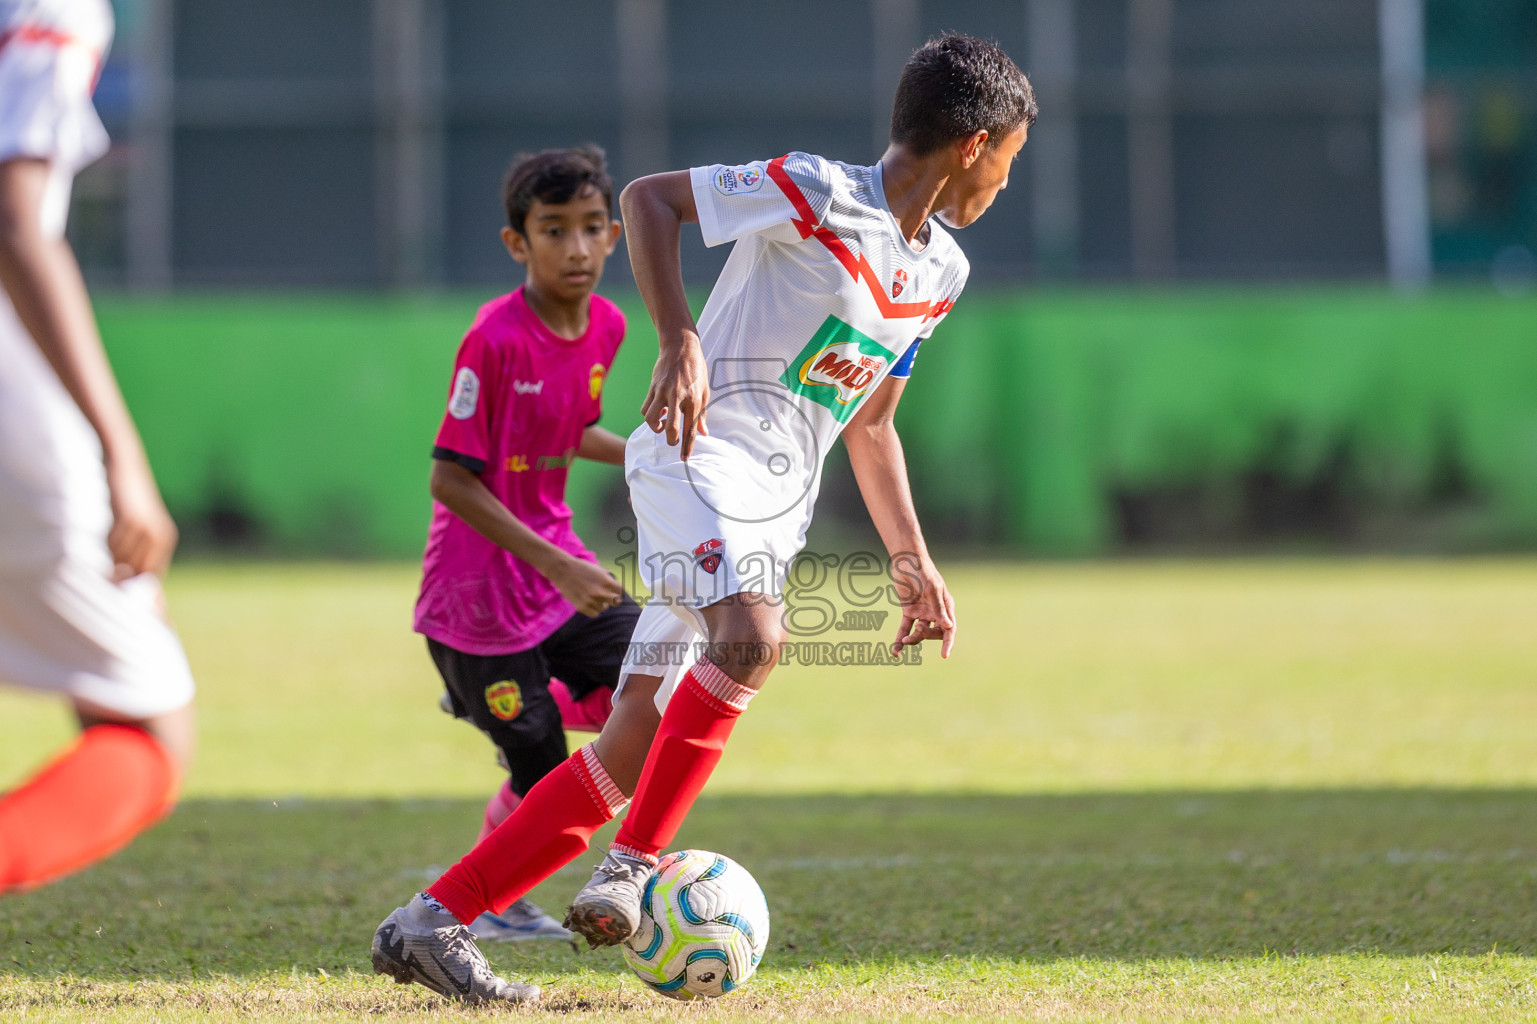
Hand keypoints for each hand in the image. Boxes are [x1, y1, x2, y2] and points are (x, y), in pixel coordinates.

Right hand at [105, 455, 177, 578]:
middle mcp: (159, 536)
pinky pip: (114, 545)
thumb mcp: (137, 524)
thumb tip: (122, 578)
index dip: (135, 588)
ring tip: (97, 561)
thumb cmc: (125, 497)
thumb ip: (134, 549)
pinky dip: (104, 549)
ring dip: (109, 564)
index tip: (118, 595)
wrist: (125, 464)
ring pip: (123, 560)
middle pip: (137, 572)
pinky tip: (97, 544)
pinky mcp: (130, 520)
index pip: (151, 575)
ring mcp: (146, 528)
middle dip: (120, 579)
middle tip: (102, 580)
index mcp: (164, 539)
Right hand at [548, 555, 624, 617]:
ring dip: (601, 603)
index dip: (618, 591)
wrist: (562, 570)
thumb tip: (617, 588)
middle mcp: (600, 591)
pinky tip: (588, 602)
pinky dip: (593, 609)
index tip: (614, 591)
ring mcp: (591, 600)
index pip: (621, 591)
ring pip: (604, 608)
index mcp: (606, 580)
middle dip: (614, 599)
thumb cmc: (581, 568)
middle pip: (617, 602)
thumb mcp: (598, 570)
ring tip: (592, 596)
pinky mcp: (582, 607)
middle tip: (608, 596)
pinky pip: (595, 614)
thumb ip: (608, 579)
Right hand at [640, 333, 708, 458]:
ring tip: (663, 425)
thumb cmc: (696, 369)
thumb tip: (703, 433)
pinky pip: (645, 408)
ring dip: (656, 427)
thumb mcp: (705, 390)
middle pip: (670, 428)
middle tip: (673, 441)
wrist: (680, 346)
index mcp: (694, 399)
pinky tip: (658, 412)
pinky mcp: (652, 387)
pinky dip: (650, 415)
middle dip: (671, 441)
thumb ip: (703, 413)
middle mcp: (678, 397)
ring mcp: (663, 392)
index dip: (687, 446)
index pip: (690, 428)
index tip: (684, 458)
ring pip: (651, 419)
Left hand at [891, 558, 956, 658]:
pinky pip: (905, 628)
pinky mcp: (909, 612)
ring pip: (919, 633)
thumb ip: (938, 608)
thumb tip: (949, 627)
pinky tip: (895, 652)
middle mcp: (935, 612)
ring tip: (904, 641)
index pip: (950, 629)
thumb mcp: (931, 589)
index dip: (948, 643)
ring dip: (913, 639)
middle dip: (926, 636)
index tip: (944, 655)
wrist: (906, 560)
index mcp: (946, 606)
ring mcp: (922, 612)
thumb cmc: (923, 571)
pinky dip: (900, 639)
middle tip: (917, 630)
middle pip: (935, 633)